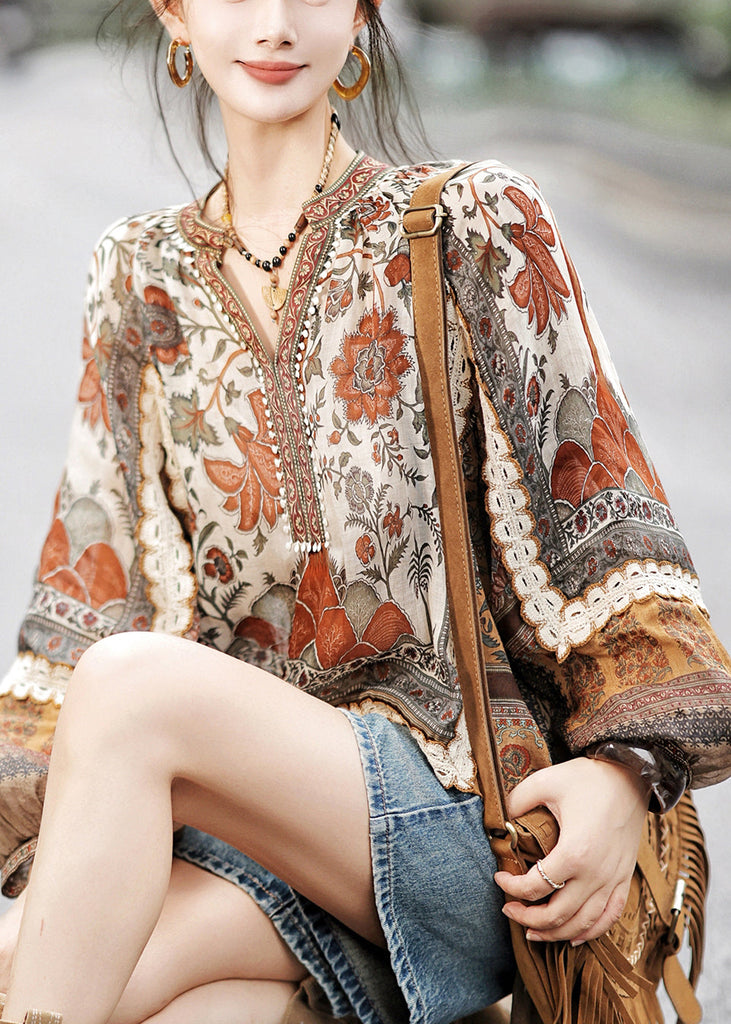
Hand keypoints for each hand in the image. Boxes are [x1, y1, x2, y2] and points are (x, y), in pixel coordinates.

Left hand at [494, 757, 649, 943]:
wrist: (630, 776)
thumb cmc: (587, 779)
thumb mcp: (545, 782)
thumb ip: (518, 802)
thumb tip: (500, 822)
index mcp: (575, 852)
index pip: (535, 886)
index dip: (511, 887)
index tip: (499, 876)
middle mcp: (596, 873)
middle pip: (557, 915)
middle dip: (527, 918)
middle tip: (508, 909)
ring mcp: (612, 879)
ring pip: (583, 924)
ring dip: (555, 933)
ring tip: (532, 931)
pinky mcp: (623, 878)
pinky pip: (609, 917)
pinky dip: (590, 932)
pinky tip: (572, 936)